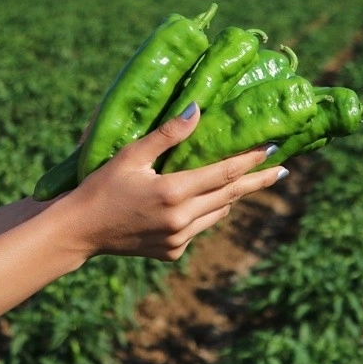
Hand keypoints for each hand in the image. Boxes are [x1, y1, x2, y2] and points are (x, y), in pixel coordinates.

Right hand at [54, 102, 286, 261]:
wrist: (79, 230)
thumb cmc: (101, 186)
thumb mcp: (131, 155)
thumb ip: (167, 134)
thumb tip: (198, 111)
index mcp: (173, 192)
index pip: (225, 172)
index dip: (252, 159)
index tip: (274, 149)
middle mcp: (181, 219)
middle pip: (231, 194)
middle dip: (258, 181)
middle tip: (283, 170)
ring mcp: (178, 239)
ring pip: (218, 213)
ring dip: (232, 195)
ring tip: (247, 180)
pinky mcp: (172, 252)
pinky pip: (201, 227)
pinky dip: (207, 212)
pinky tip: (207, 200)